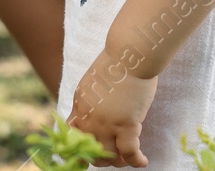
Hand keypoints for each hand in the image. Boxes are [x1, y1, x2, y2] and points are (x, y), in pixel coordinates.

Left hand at [66, 48, 156, 167]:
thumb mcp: (92, 83)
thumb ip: (89, 102)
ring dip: (119, 161)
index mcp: (80, 106)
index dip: (79, 149)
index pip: (72, 136)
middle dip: (101, 157)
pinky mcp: (126, 125)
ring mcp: (107, 123)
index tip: (85, 157)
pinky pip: (129, 153)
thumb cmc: (117, 63)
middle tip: (114, 154)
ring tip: (127, 158)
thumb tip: (92, 114)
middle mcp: (89, 118)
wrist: (131, 53)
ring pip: (109, 156)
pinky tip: (143, 161)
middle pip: (90, 150)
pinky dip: (136, 161)